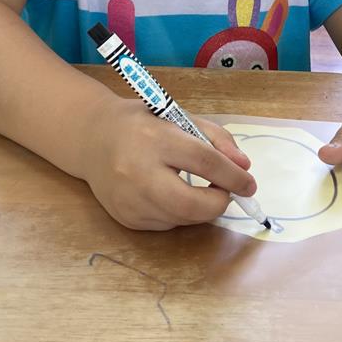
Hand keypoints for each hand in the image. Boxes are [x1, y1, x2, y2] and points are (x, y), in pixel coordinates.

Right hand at [80, 94, 255, 229]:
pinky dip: (179, 214)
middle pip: (191, 205)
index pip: (205, 162)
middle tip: (227, 193)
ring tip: (199, 189)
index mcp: (155, 138)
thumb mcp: (179, 116)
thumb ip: (215, 138)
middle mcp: (138, 172)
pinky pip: (165, 225)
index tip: (250, 184)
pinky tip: (172, 194)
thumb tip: (244, 167)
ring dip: (201, 209)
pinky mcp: (125, 218)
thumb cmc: (142, 123)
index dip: (234, 176)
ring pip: (181, 219)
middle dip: (219, 203)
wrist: (92, 138)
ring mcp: (128, 200)